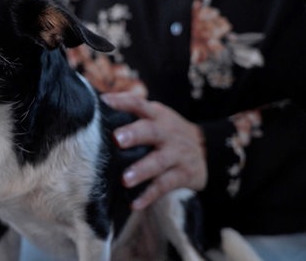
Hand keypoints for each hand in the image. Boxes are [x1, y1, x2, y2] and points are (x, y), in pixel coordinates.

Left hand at [101, 92, 206, 209]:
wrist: (209, 150)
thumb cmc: (168, 133)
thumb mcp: (157, 118)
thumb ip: (132, 113)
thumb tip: (96, 108)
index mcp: (157, 116)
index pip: (139, 104)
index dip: (122, 102)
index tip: (104, 103)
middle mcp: (167, 132)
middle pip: (151, 131)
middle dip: (134, 134)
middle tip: (117, 140)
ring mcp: (177, 154)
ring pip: (159, 161)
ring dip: (141, 170)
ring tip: (125, 180)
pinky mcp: (184, 174)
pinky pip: (165, 186)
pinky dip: (149, 196)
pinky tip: (135, 204)